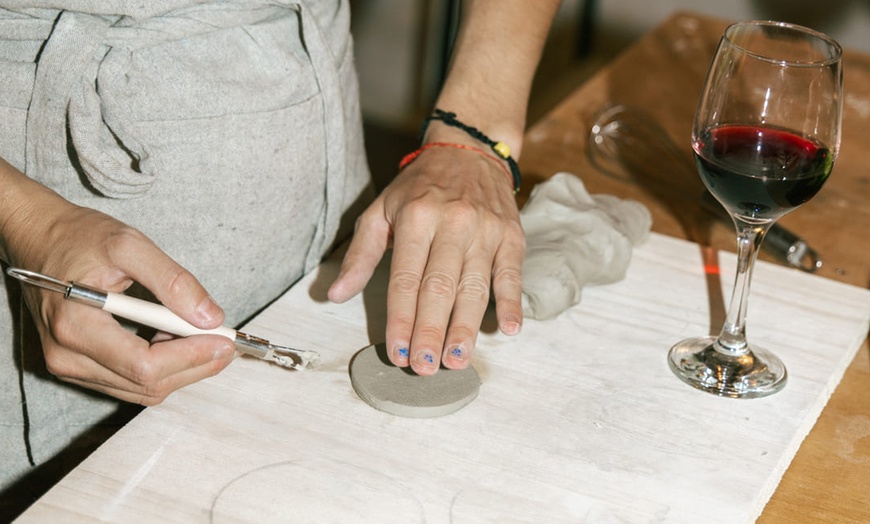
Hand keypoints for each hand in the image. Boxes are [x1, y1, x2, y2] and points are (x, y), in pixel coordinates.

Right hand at [4, 185, 233, 404]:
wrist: (40, 239)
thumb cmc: (80, 237)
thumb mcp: (130, 245)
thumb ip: (173, 281)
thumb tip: (210, 317)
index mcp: (75, 326)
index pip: (144, 365)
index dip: (191, 357)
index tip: (225, 341)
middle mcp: (67, 356)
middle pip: (147, 384)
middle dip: (194, 365)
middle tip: (226, 341)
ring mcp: (70, 366)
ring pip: (142, 389)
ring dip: (180, 367)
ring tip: (197, 331)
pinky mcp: (79, 367)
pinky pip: (130, 381)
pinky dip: (161, 366)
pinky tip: (172, 337)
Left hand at [328, 143, 524, 374]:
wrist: (468, 150)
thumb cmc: (419, 188)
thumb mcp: (381, 210)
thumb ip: (360, 254)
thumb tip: (335, 295)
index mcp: (415, 218)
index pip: (405, 279)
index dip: (400, 319)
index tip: (397, 352)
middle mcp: (452, 223)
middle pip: (439, 288)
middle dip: (431, 331)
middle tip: (425, 366)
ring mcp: (485, 230)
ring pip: (474, 286)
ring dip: (465, 327)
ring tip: (456, 359)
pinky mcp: (511, 235)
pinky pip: (512, 273)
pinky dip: (512, 302)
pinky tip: (509, 329)